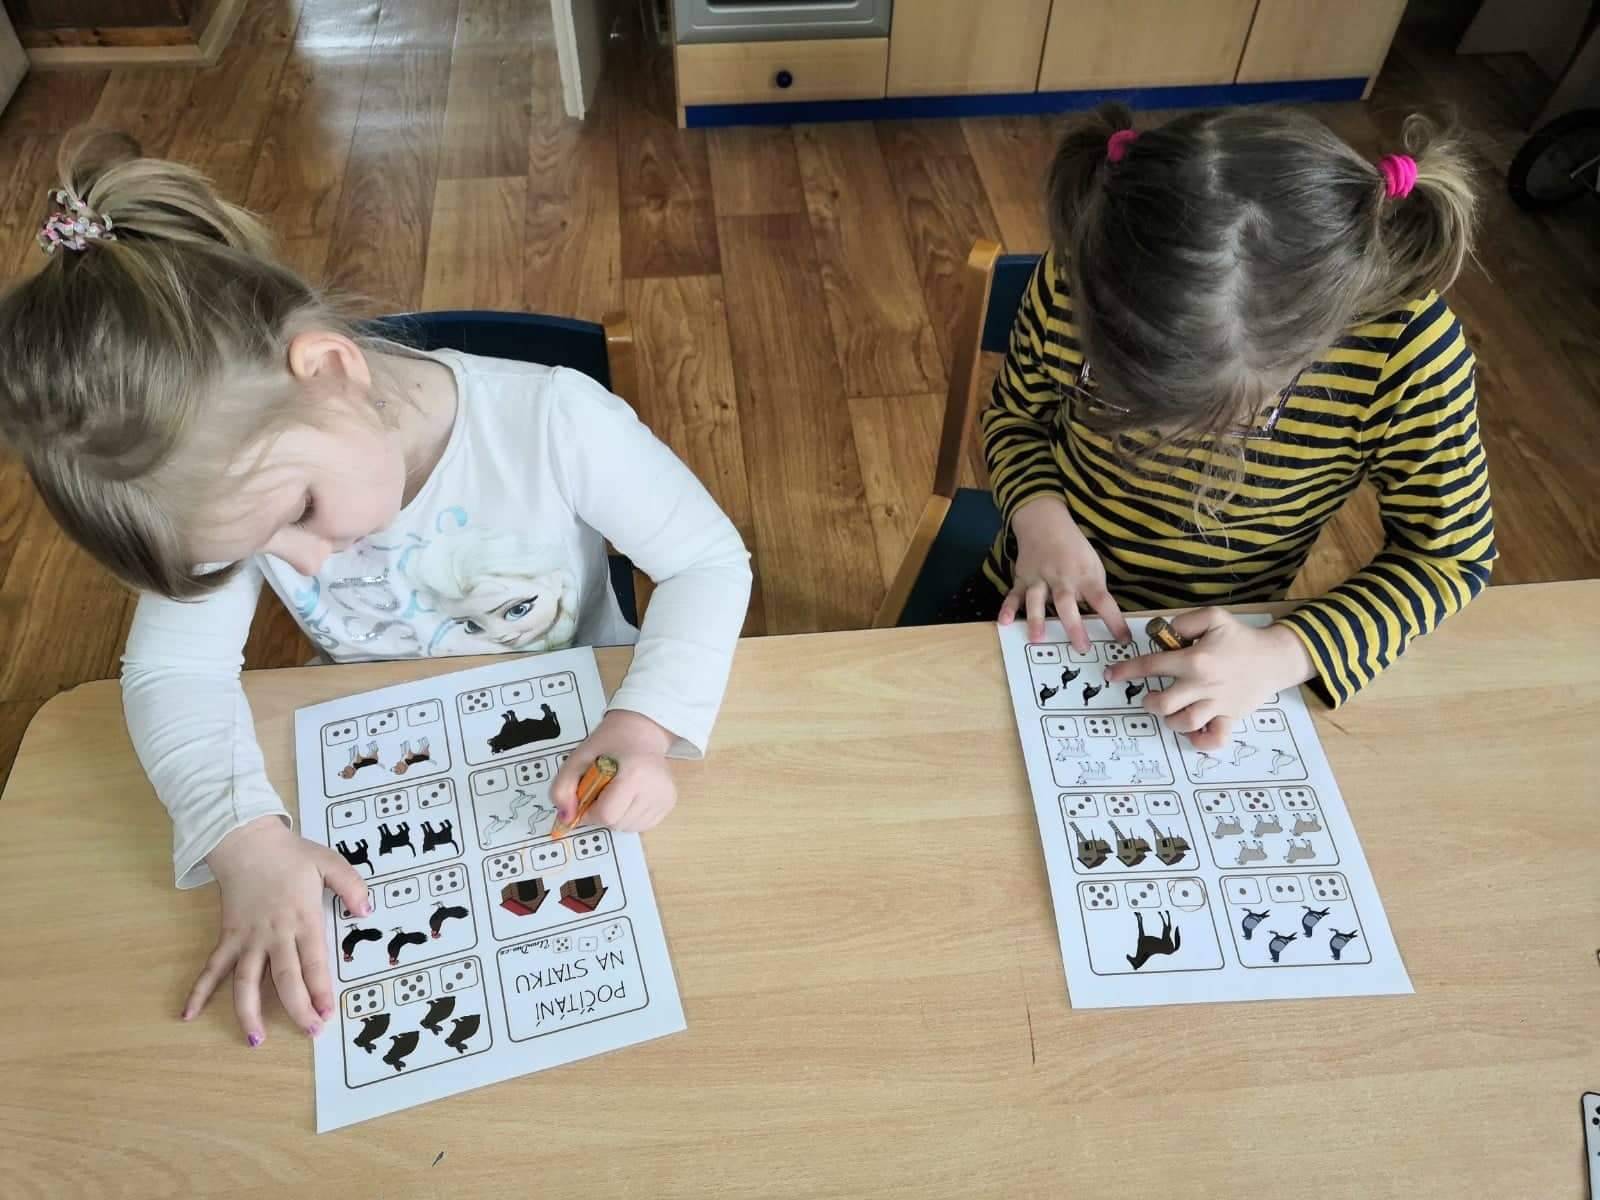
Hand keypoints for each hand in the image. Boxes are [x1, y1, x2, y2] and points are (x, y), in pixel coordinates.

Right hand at [185, 816, 371, 1045]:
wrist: (246, 841)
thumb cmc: (291, 854)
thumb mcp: (330, 862)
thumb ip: (351, 886)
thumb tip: (367, 911)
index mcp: (303, 919)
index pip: (314, 963)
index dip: (320, 991)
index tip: (327, 1013)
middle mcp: (275, 934)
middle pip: (285, 979)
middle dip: (298, 1009)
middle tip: (310, 1033)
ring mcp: (248, 938)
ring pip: (246, 982)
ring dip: (249, 1013)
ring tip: (256, 1040)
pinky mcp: (228, 936)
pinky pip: (213, 967)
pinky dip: (199, 990)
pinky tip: (188, 1013)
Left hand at [551, 710, 676, 832]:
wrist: (641, 730)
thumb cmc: (610, 742)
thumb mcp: (578, 758)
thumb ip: (562, 787)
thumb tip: (565, 818)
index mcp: (634, 775)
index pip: (607, 815)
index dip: (590, 812)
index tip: (588, 797)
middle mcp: (654, 789)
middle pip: (617, 824)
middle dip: (602, 813)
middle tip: (603, 790)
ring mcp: (664, 798)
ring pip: (628, 828)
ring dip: (616, 817)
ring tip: (617, 792)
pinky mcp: (669, 803)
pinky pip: (641, 825)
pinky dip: (629, 817)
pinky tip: (629, 797)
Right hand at [998, 496, 1130, 649]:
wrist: (1045, 522)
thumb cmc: (1074, 549)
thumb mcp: (1092, 565)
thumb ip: (1093, 590)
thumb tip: (1100, 619)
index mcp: (1085, 576)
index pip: (1103, 601)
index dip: (1114, 621)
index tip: (1123, 640)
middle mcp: (1062, 578)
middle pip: (1067, 603)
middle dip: (1074, 626)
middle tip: (1081, 648)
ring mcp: (1040, 578)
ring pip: (1037, 600)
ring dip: (1036, 618)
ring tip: (1037, 639)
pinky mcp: (1023, 578)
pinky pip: (1014, 594)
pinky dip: (1008, 607)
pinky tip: (1004, 621)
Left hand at [1105, 609, 1314, 748]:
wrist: (1275, 657)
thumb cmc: (1241, 637)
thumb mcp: (1213, 617)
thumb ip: (1183, 623)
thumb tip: (1162, 634)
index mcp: (1195, 659)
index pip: (1151, 666)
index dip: (1127, 671)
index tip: (1112, 675)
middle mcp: (1203, 685)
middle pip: (1163, 703)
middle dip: (1149, 701)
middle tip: (1152, 696)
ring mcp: (1217, 704)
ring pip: (1184, 723)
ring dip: (1170, 720)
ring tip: (1171, 710)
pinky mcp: (1230, 718)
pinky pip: (1213, 739)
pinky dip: (1200, 741)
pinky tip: (1194, 732)